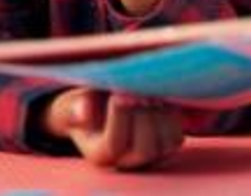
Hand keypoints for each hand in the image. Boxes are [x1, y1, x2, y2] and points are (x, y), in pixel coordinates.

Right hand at [42, 88, 183, 169]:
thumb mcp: (72, 104)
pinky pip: (177, 133)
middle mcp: (127, 162)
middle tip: (138, 89)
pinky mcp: (168, 144)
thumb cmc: (88, 103)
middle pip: (145, 148)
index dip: (120, 117)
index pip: (114, 145)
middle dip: (143, 115)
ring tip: (148, 91)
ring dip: (161, 114)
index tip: (119, 92)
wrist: (106, 104)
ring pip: (166, 142)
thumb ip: (74, 109)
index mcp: (99, 155)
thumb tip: (85, 112)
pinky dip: (172, 113)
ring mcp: (151, 155)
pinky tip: (159, 95)